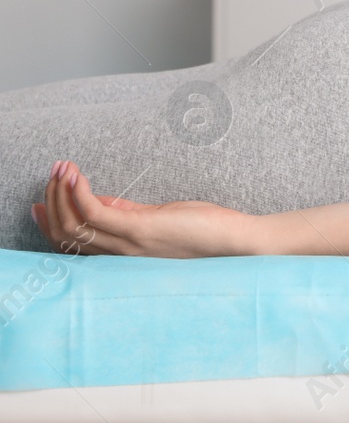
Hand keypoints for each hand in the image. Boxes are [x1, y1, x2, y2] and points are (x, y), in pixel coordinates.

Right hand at [32, 159, 255, 257]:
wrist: (238, 242)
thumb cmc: (203, 229)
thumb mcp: (157, 220)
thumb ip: (127, 214)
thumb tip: (99, 200)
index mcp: (123, 252)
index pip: (73, 244)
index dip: (50, 223)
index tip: (38, 202)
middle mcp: (121, 254)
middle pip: (66, 235)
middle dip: (51, 202)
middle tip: (51, 174)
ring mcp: (129, 244)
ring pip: (74, 225)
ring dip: (61, 193)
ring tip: (61, 168)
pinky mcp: (142, 230)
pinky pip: (97, 212)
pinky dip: (79, 192)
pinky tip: (75, 174)